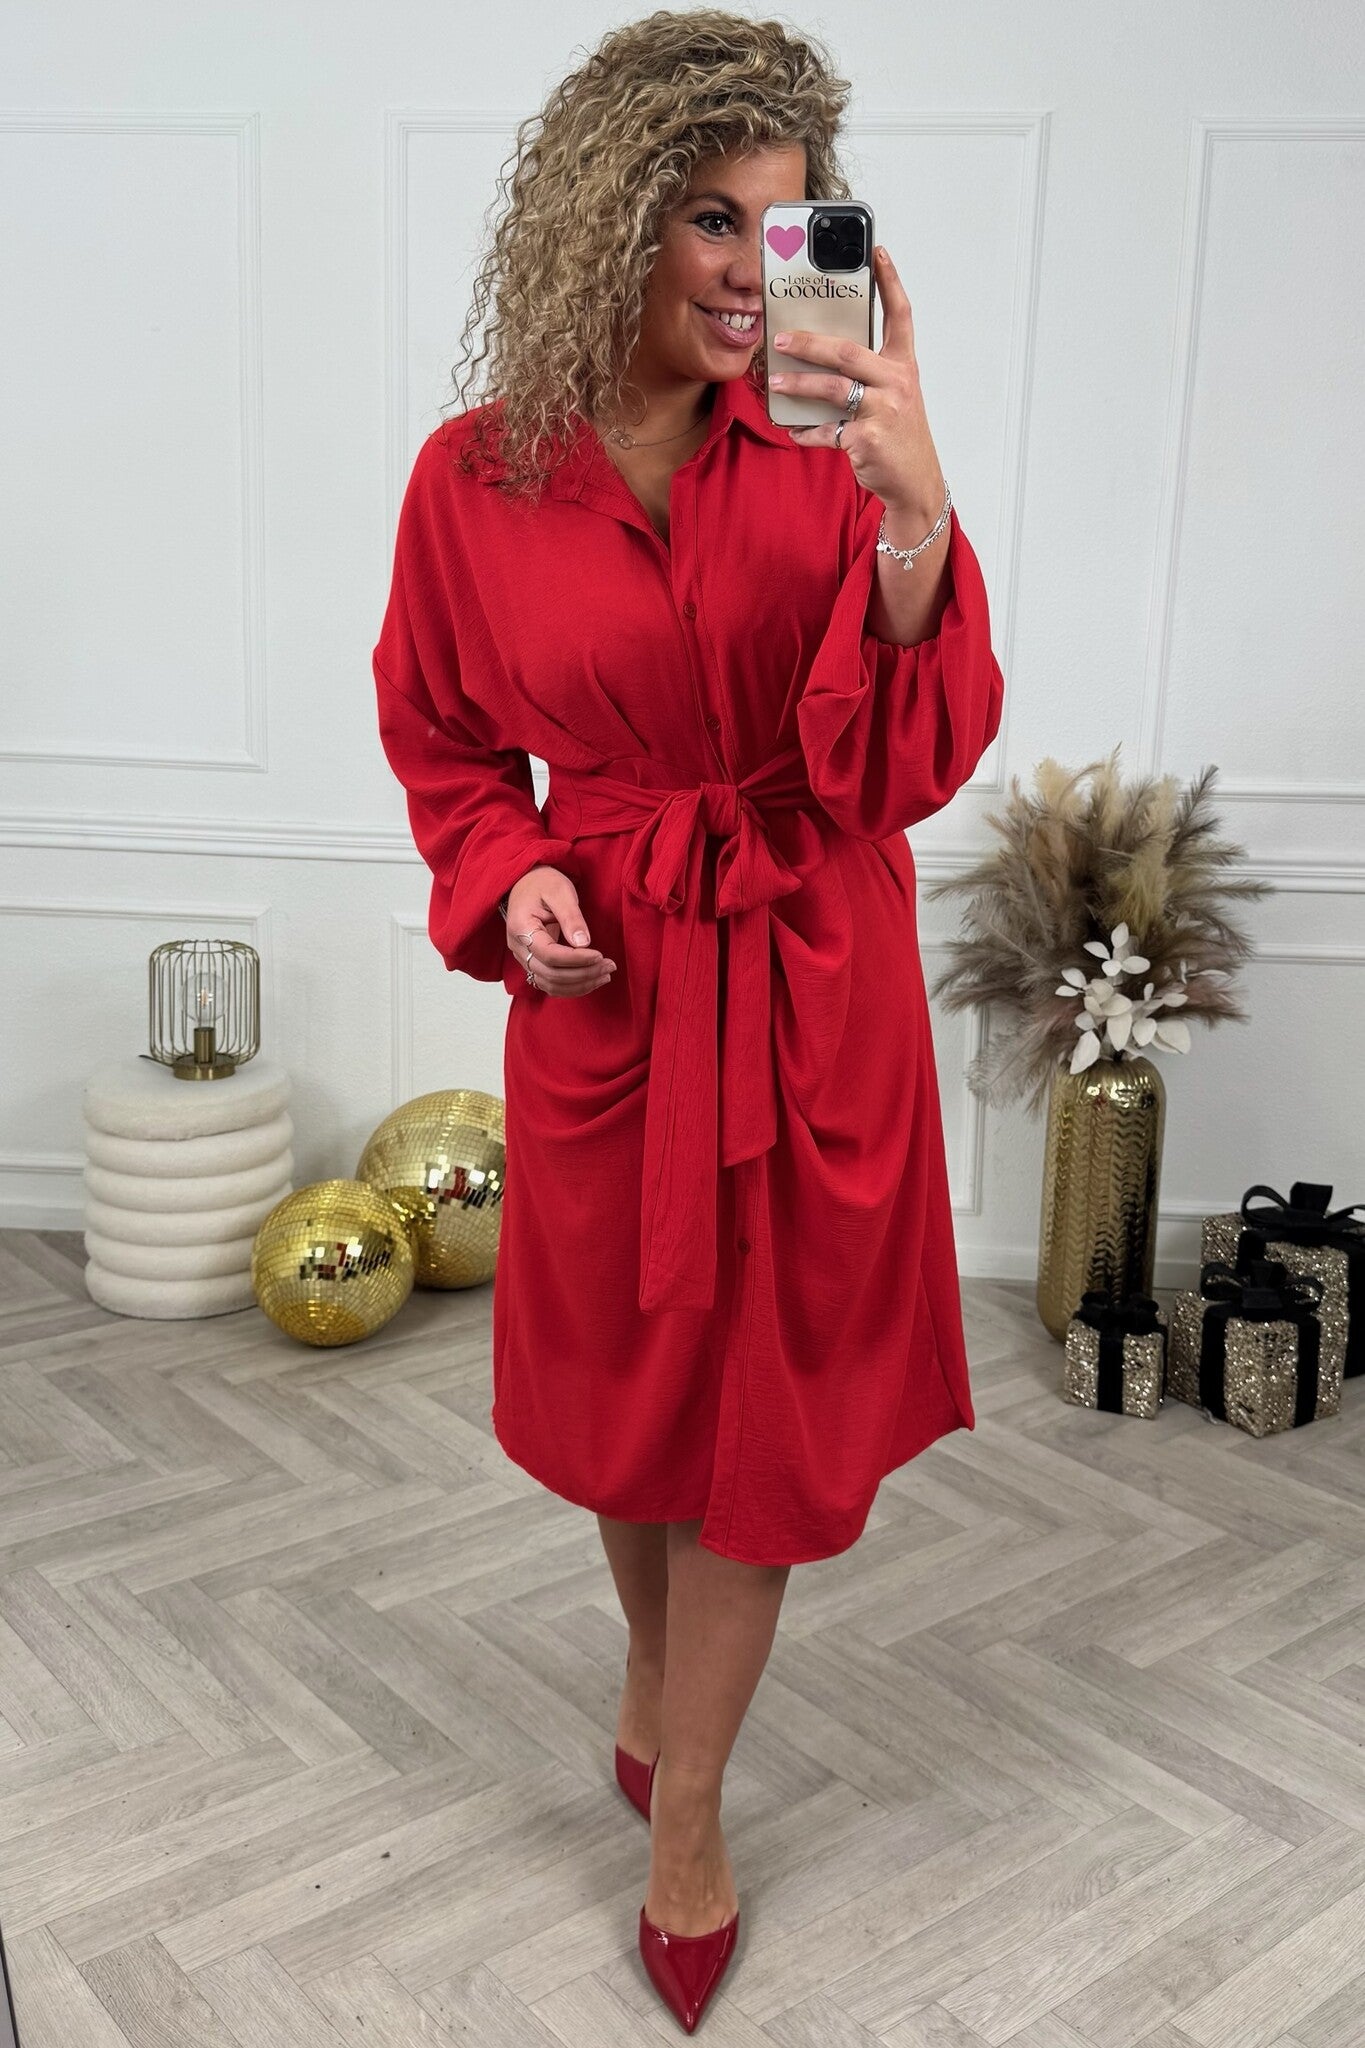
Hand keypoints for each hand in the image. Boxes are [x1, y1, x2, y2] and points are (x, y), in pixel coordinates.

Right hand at [504, 865, 615, 996]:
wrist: (527, 883)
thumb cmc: (542, 882)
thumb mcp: (560, 891)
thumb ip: (571, 917)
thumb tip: (584, 943)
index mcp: (521, 928)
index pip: (550, 955)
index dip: (577, 959)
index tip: (600, 955)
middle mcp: (518, 948)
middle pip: (550, 974)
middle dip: (583, 974)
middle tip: (609, 966)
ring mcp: (523, 958)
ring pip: (550, 984)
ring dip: (579, 985)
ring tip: (605, 975)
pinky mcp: (532, 963)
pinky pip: (550, 983)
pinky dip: (571, 987)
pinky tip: (592, 980)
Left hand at [768, 245, 945, 519]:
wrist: (914, 482)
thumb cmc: (899, 435)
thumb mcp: (893, 396)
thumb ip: (867, 374)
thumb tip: (821, 356)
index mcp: (903, 366)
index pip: (901, 314)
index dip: (890, 281)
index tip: (876, 252)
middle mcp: (897, 382)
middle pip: (848, 351)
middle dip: (810, 343)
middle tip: (781, 337)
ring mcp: (883, 411)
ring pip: (833, 388)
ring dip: (798, 383)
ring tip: (774, 380)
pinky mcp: (867, 440)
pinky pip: (826, 431)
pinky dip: (805, 431)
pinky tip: (792, 429)